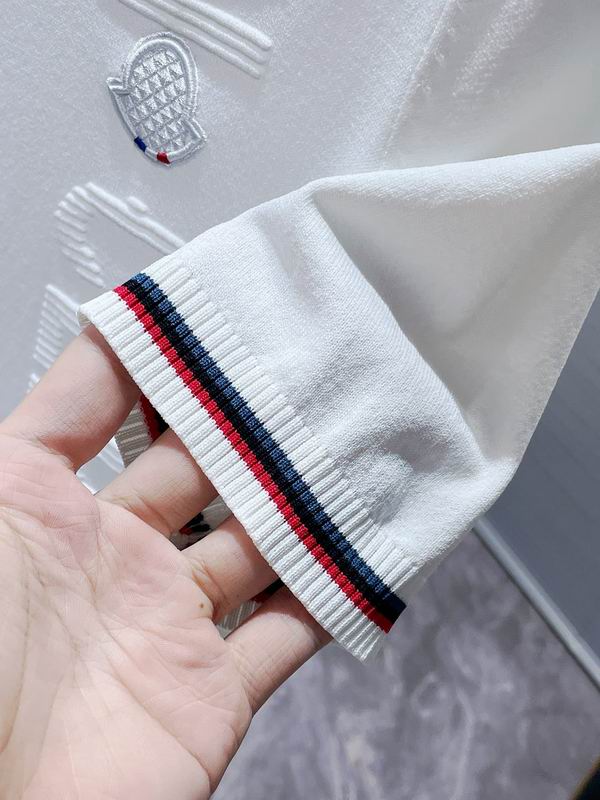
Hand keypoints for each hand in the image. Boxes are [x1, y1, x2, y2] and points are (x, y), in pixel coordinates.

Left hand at [0, 328, 328, 798]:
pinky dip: (330, 599)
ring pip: (257, 548)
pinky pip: (288, 636)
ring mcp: (166, 626)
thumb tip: (108, 336)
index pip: (113, 416)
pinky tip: (358, 555)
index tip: (214, 328)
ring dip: (300, 506)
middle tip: (298, 385)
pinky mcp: (211, 693)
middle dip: (249, 433)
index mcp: (47, 516)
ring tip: (344, 453)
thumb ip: (53, 417)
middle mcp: (112, 565)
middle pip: (203, 476)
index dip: (162, 372)